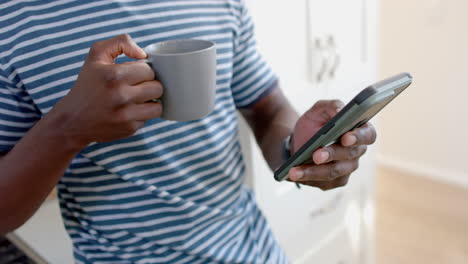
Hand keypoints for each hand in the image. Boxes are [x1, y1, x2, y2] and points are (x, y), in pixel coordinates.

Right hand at [49, 34, 162, 148]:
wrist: (73, 120)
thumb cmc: (88, 84)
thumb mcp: (96, 55)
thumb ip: (121, 43)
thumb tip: (144, 54)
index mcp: (114, 75)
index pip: (148, 70)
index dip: (143, 71)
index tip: (134, 74)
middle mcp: (120, 95)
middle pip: (157, 87)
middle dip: (149, 86)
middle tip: (137, 87)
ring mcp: (125, 115)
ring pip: (158, 106)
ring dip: (150, 102)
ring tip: (137, 99)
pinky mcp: (129, 128)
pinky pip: (149, 119)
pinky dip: (142, 115)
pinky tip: (129, 111)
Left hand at [288, 100, 376, 190]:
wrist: (300, 141)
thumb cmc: (315, 123)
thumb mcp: (319, 110)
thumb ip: (331, 106)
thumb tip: (340, 111)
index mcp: (360, 131)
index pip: (368, 135)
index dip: (358, 137)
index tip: (345, 137)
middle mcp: (357, 152)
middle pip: (349, 155)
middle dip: (331, 155)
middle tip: (316, 155)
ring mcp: (347, 169)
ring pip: (333, 172)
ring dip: (312, 172)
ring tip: (294, 171)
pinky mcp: (334, 181)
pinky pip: (322, 182)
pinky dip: (305, 178)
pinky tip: (291, 175)